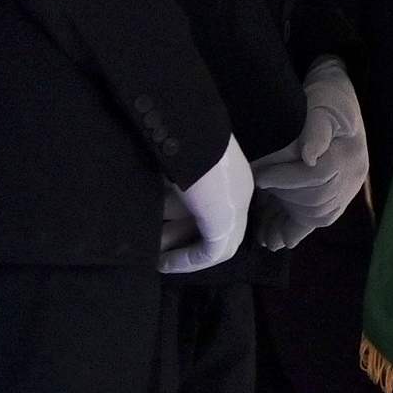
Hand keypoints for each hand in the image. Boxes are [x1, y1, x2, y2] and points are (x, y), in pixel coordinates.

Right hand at [163, 137, 251, 274]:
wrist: (185, 129)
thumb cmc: (175, 139)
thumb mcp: (174, 166)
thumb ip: (172, 186)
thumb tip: (157, 201)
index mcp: (229, 174)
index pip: (213, 208)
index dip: (187, 223)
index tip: (160, 231)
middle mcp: (238, 190)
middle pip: (214, 226)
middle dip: (182, 241)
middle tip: (155, 251)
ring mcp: (236, 206)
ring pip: (215, 243)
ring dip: (184, 254)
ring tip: (155, 261)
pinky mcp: (226, 220)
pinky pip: (212, 252)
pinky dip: (187, 260)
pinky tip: (163, 263)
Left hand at [249, 59, 368, 248]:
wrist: (336, 96)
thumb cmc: (327, 96)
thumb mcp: (322, 104)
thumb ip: (316, 129)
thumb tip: (309, 157)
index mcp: (350, 154)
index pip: (320, 176)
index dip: (287, 179)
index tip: (260, 177)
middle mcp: (352, 176)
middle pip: (319, 202)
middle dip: (286, 202)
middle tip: (257, 196)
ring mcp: (345, 187)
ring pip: (317, 216)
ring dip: (289, 224)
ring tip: (263, 233)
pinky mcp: (335, 193)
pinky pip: (318, 219)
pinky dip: (296, 229)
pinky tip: (275, 238)